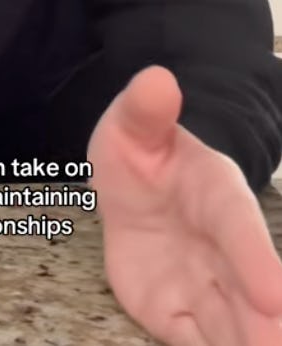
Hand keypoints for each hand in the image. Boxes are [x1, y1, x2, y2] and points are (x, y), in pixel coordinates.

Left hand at [87, 65, 281, 344]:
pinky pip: (196, 343)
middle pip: (250, 297)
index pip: (240, 229)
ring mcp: (205, 287)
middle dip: (265, 327)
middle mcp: (222, 250)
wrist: (130, 189)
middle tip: (271, 344)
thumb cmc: (141, 149)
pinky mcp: (180, 317)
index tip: (275, 297)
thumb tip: (156, 79)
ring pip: (233, 329)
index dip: (257, 261)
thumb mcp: (133, 123)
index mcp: (217, 196)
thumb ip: (145, 108)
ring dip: (245, 343)